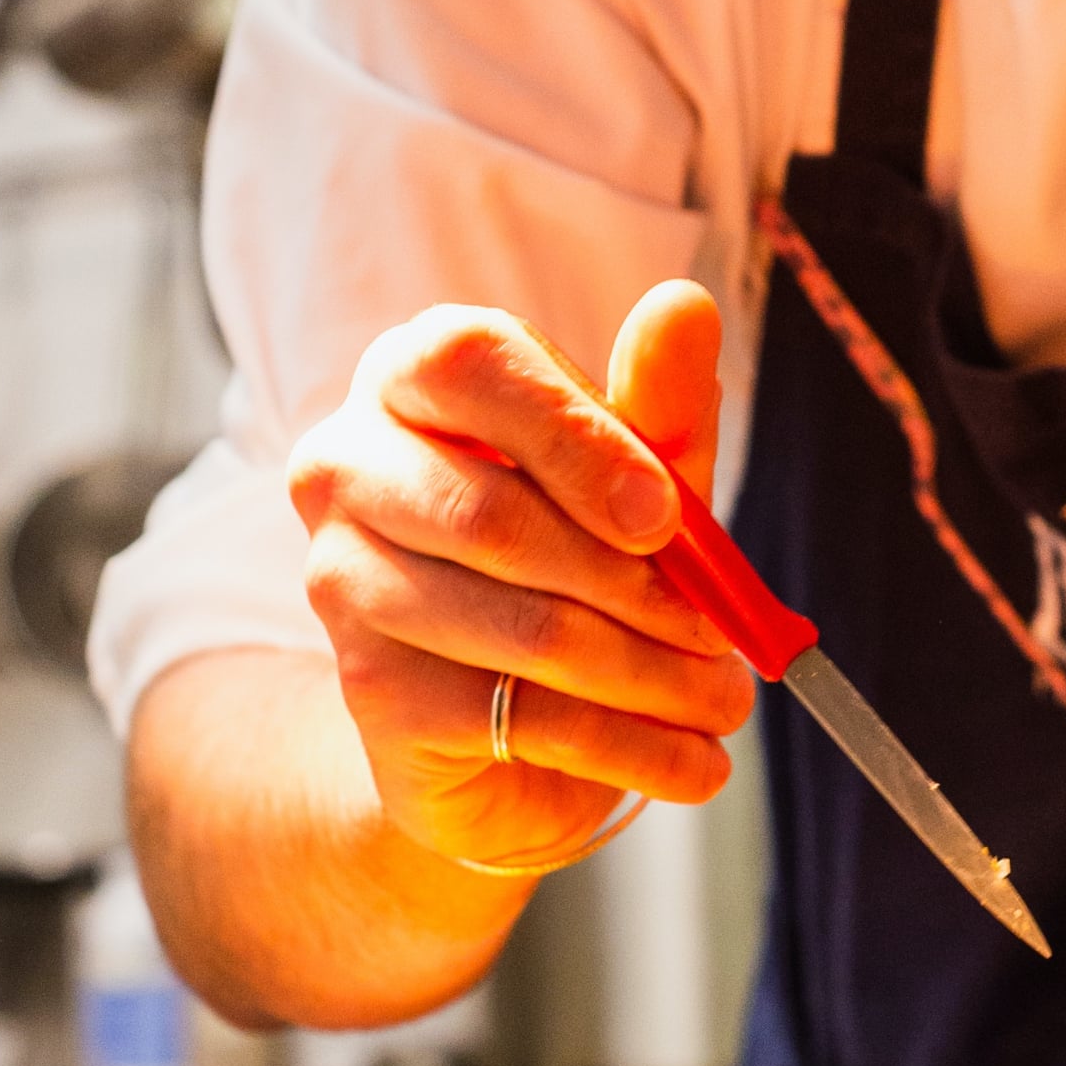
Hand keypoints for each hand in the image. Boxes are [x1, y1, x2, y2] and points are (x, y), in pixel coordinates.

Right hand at [288, 281, 755, 876]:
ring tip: (723, 699)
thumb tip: (684, 306)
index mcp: (411, 376)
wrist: (491, 719)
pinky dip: (629, 745)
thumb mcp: (634, 475)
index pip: (466, 363)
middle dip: (637, 586)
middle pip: (493, 514)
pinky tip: (692, 760)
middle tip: (723, 633)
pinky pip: (522, 717)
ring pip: (524, 629)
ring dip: (652, 676)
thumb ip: (656, 402)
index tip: (665, 516)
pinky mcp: (370, 693)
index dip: (575, 437)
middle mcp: (347, 466)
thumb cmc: (571, 555)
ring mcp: (341, 583)